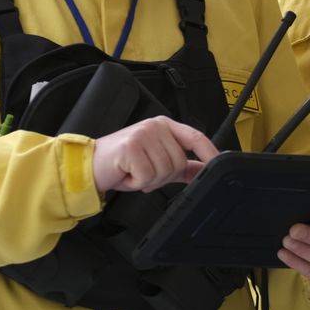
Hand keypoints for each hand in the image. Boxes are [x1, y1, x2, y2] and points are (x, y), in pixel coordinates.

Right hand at [90, 115, 216, 192]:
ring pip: (164, 171)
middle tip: (143, 173)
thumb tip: (204, 169)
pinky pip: (147, 176)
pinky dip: (136, 183)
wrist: (90, 166)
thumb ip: (182, 166)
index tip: (218, 164)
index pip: (195, 137)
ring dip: (148, 181)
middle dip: (162, 177)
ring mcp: (144, 134)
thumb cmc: (122, 164)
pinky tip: (126, 175)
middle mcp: (156, 126)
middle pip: (179, 162)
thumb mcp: (156, 163)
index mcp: (165, 126)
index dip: (210, 152)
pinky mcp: (131, 146)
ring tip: (133, 173)